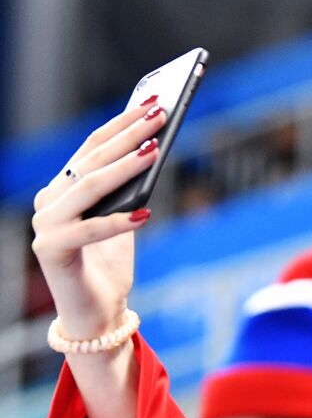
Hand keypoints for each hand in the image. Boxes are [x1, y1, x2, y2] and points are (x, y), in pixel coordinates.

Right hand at [31, 100, 165, 338]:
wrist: (98, 314)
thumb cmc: (110, 266)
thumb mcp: (126, 221)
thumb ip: (131, 192)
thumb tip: (154, 151)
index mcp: (64, 188)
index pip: (92, 146)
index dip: (123, 123)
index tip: (154, 102)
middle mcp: (49, 200)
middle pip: (91, 160)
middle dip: (129, 135)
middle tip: (160, 115)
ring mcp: (45, 224)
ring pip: (88, 187)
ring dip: (123, 168)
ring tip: (154, 152)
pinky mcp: (50, 249)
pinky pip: (88, 230)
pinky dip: (117, 222)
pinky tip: (145, 215)